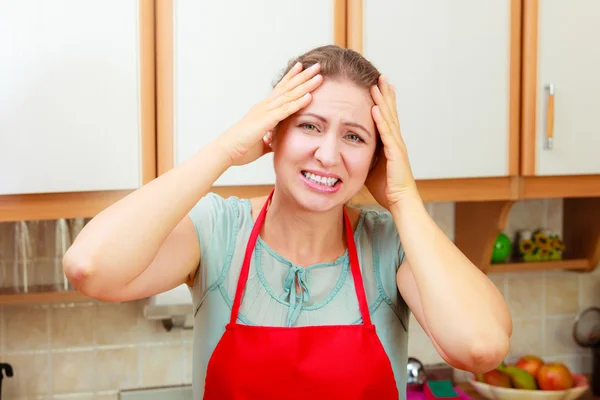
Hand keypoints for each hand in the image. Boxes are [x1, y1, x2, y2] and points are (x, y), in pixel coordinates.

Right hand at [217, 62, 322, 165]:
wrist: (226, 151)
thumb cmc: (241, 148)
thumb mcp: (260, 143)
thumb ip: (269, 140)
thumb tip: (275, 143)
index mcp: (263, 110)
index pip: (280, 90)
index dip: (291, 78)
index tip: (302, 67)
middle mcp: (264, 106)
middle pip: (287, 87)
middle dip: (303, 76)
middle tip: (317, 65)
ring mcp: (265, 112)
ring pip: (289, 95)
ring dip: (305, 85)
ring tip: (319, 76)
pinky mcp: (265, 121)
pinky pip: (285, 110)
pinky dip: (298, 102)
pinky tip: (310, 96)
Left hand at [365, 75, 417, 208]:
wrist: (400, 201)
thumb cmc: (385, 187)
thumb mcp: (370, 166)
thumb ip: (363, 154)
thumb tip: (349, 148)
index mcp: (390, 143)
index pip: (386, 117)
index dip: (382, 101)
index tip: (376, 86)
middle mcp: (395, 141)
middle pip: (389, 112)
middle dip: (384, 94)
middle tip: (380, 76)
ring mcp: (397, 146)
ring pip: (388, 118)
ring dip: (382, 100)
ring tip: (377, 84)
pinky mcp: (395, 153)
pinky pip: (386, 133)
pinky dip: (380, 119)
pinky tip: (375, 108)